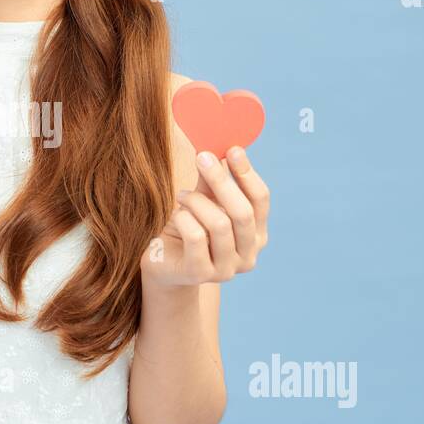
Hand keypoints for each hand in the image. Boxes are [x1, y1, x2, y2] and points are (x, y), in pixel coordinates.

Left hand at [141, 146, 269, 288]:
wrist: (162, 263)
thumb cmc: (187, 229)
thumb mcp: (203, 202)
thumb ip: (212, 182)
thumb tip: (215, 148)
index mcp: (256, 235)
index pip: (260, 201)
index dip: (247, 174)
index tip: (232, 149)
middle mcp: (248, 256)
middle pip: (242, 213)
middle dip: (222, 181)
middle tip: (203, 157)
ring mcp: (227, 270)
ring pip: (219, 224)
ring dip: (197, 202)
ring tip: (181, 196)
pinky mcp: (201, 274)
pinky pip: (196, 237)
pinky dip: (185, 218)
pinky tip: (176, 215)